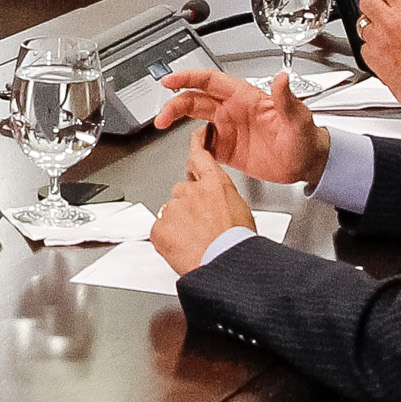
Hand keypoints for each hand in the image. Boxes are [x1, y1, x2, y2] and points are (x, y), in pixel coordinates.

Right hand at [147, 65, 327, 186]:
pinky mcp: (227, 150)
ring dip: (176, 120)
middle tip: (161, 115)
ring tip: (162, 126)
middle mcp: (232, 110)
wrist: (307, 164)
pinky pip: (202, 145)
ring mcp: (228, 129)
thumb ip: (286, 99)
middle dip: (174, 103)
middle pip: (195, 99)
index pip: (211, 81)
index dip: (189, 78)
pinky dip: (192, 147)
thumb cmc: (305, 138)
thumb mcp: (298, 118)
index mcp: (245, 97)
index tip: (171, 80)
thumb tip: (282, 79)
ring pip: (193, 118)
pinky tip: (191, 151)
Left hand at [150, 127, 253, 276]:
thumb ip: (223, 198)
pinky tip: (183, 248)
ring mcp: (173, 208)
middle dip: (188, 206)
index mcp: (214, 185)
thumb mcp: (241, 211)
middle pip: (182, 191)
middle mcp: (191, 191)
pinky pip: (159, 230)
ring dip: (179, 224)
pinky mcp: (159, 227)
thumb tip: (218, 202)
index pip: (200, 157)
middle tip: (201, 227)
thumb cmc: (237, 244)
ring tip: (196, 242)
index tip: (195, 136)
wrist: (225, 264)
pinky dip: (167, 240)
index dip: (196, 145)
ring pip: (170, 212)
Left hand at [358, 0, 400, 94]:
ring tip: (387, 28)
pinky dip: (372, 45)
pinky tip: (385, 48)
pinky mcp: (374, 62)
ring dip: (373, 23)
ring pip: (363, 24)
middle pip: (367, 0)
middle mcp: (388, 24)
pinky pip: (364, 47)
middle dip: (376, 0)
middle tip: (386, 5)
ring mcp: (379, 43)